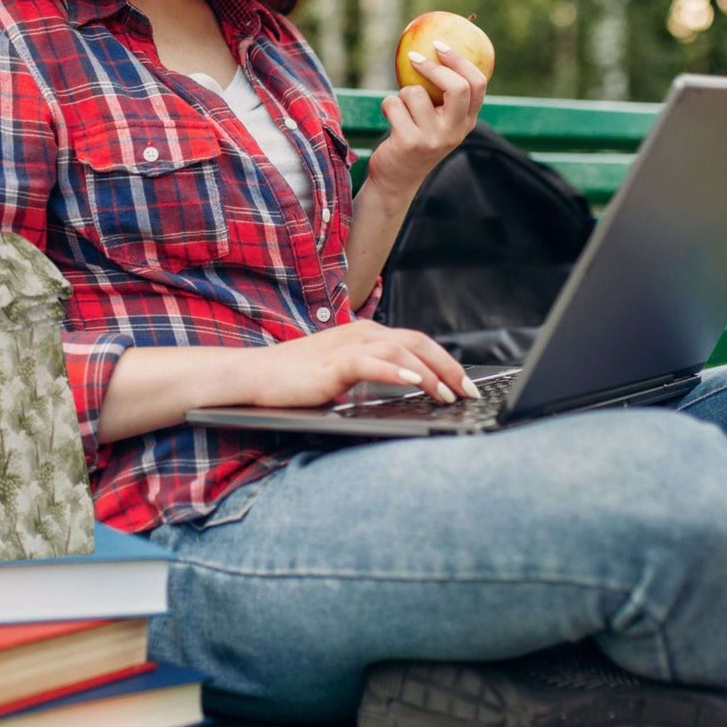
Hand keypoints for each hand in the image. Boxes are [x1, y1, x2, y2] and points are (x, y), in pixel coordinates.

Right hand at [244, 319, 477, 408]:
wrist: (255, 376)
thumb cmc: (296, 379)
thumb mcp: (343, 374)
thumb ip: (373, 375)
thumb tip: (410, 392)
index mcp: (366, 334)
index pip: (417, 342)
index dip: (447, 361)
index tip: (468, 384)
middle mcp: (362, 332)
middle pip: (418, 342)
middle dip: (450, 366)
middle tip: (471, 392)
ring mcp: (348, 344)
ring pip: (402, 350)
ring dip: (431, 373)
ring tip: (449, 394)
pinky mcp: (334, 362)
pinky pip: (373, 363)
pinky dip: (398, 372)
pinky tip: (416, 383)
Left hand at [364, 40, 487, 198]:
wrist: (396, 180)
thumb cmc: (416, 140)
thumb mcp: (438, 122)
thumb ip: (443, 96)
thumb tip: (435, 48)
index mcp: (467, 122)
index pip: (477, 85)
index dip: (460, 61)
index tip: (440, 45)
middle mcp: (454, 131)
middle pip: (457, 87)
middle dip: (433, 67)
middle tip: (414, 57)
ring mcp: (433, 139)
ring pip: (415, 93)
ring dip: (401, 95)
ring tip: (401, 111)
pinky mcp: (409, 142)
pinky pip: (393, 104)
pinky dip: (387, 106)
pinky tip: (390, 120)